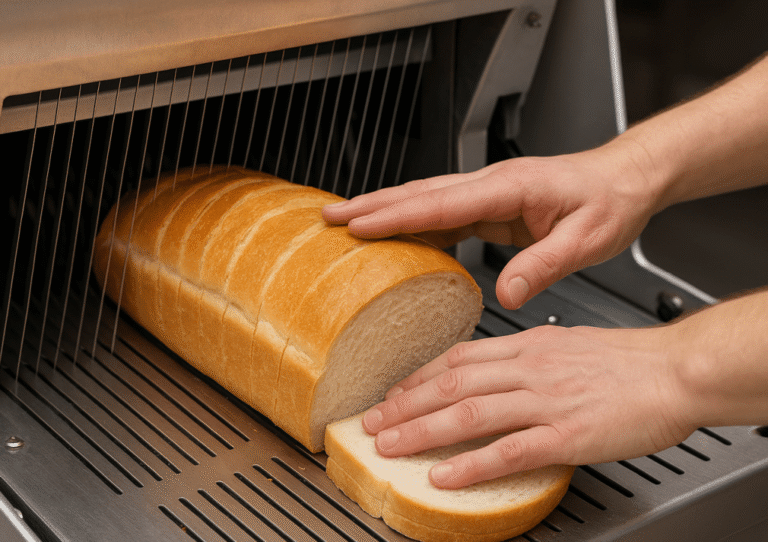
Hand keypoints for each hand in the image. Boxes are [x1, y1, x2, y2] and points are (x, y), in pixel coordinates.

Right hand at [323, 143, 662, 308]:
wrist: (625, 180)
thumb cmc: (609, 202)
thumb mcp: (586, 240)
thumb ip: (543, 264)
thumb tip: (508, 292)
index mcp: (509, 187)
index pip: (442, 202)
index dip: (398, 215)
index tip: (359, 223)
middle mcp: (491, 184)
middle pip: (420, 194)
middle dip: (372, 205)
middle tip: (331, 216)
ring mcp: (488, 192)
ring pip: (425, 199)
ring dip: (385, 209)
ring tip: (347, 222)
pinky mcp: (491, 204)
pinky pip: (442, 212)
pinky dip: (412, 221)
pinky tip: (396, 235)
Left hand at [361, 325, 696, 488]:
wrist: (674, 371)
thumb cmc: (628, 360)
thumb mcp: (567, 343)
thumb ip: (528, 357)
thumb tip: (498, 371)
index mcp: (527, 346)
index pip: (459, 358)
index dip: (419, 377)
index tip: (395, 392)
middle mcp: (528, 369)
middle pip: (451, 383)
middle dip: (405, 404)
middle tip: (372, 421)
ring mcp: (545, 400)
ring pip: (470, 413)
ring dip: (423, 430)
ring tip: (389, 445)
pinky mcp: (567, 434)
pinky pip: (509, 450)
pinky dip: (472, 464)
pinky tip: (445, 475)